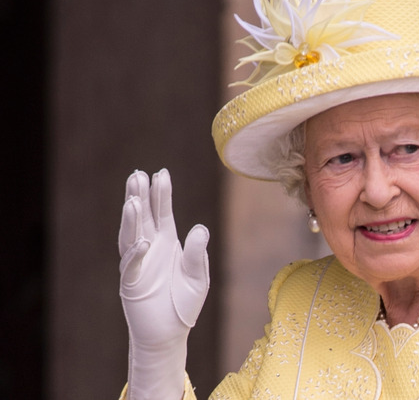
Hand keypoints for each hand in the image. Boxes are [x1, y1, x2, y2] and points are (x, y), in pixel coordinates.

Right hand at [118, 169, 209, 399]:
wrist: (170, 333)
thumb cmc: (184, 303)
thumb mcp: (198, 277)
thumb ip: (197, 254)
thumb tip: (200, 228)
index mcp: (168, 242)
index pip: (163, 212)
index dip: (161, 193)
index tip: (161, 173)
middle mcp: (150, 248)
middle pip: (143, 218)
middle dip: (140, 196)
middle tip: (137, 175)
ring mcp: (138, 264)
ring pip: (131, 236)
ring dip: (131, 219)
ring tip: (133, 200)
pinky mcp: (131, 283)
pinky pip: (132, 265)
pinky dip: (137, 254)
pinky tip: (144, 242)